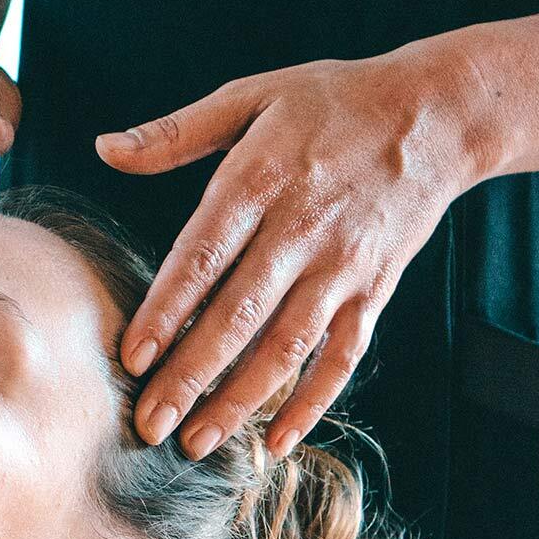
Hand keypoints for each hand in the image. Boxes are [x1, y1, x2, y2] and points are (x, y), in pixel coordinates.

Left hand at [95, 34, 490, 455]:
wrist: (434, 117)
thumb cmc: (331, 102)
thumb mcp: (251, 96)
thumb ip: (175, 133)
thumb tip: (105, 149)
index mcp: (260, 181)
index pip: (202, 258)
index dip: (165, 313)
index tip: (131, 360)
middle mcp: (300, 231)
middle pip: (238, 317)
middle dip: (189, 377)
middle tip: (148, 425)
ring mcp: (340, 269)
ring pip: (285, 348)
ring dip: (239, 401)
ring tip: (196, 443)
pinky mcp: (372, 292)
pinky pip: (341, 357)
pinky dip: (312, 403)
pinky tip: (275, 440)